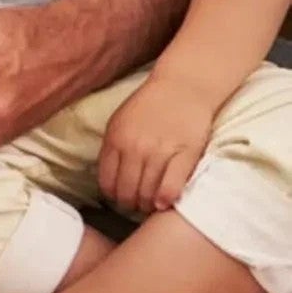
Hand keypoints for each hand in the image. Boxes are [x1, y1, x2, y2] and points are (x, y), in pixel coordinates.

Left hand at [98, 77, 214, 215]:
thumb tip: (109, 179)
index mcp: (116, 139)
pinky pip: (172, 187)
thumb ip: (113, 148)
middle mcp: (135, 148)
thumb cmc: (149, 106)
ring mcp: (160, 152)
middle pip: (127, 192)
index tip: (119, 198)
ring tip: (151, 205)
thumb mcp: (120, 122)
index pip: (107, 181)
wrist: (183, 87)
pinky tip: (165, 203)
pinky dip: (166, 200)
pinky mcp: (186, 155)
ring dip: (148, 205)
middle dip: (130, 204)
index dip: (112, 195)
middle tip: (137, 205)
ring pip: (148, 194)